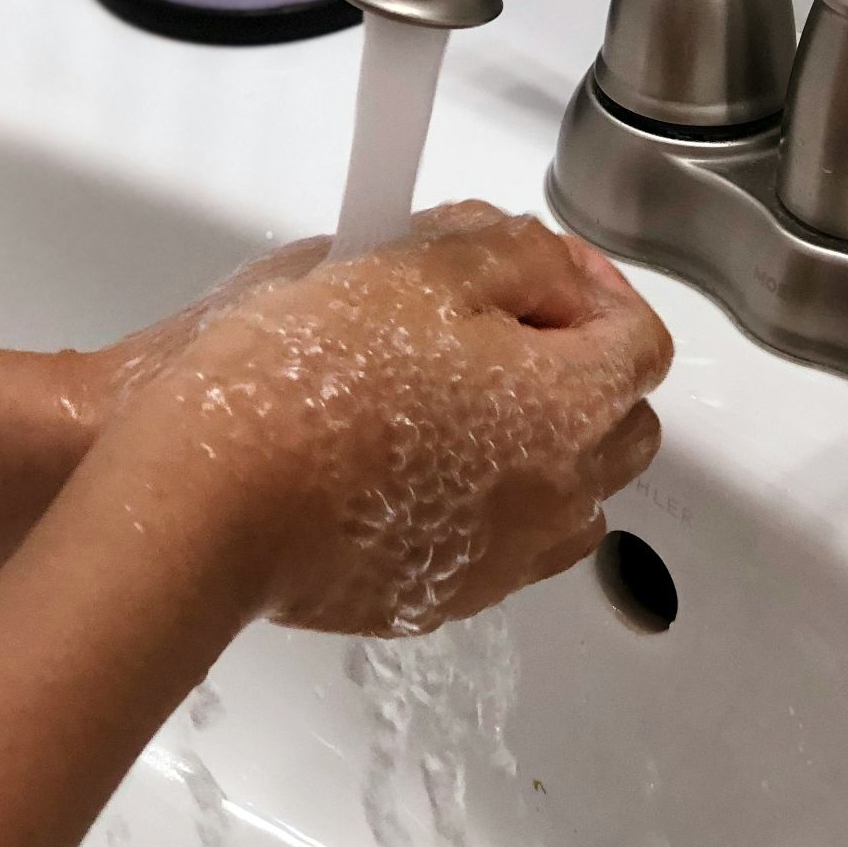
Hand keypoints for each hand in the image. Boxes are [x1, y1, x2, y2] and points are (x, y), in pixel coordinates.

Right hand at [99, 202, 673, 636]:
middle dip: (579, 364)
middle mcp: (556, 495)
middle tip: (501, 324)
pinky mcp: (440, 597)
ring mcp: (501, 558)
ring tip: (464, 399)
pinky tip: (417, 460)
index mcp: (568, 405)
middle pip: (622, 424)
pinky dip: (488, 500)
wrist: (207, 503)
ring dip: (544, 441)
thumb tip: (542, 262)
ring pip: (570, 495)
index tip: (533, 263)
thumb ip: (506, 249)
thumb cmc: (300, 381)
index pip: (640, 339)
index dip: (591, 284)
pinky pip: (501, 544)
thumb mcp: (414, 266)